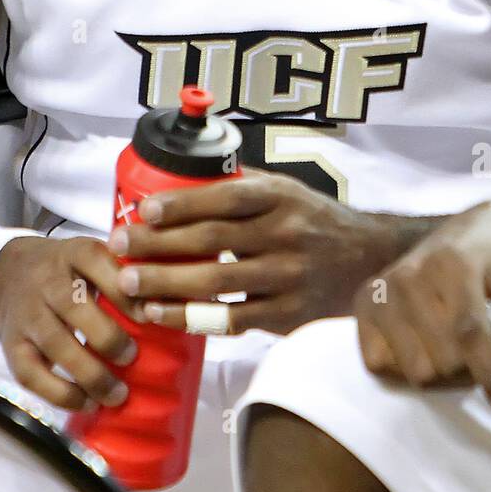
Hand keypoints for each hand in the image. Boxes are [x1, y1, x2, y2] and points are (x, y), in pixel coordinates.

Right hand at [0, 235, 146, 411]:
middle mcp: (47, 281)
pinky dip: (62, 395)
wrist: (8, 274)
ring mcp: (27, 314)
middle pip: (75, 308)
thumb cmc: (68, 271)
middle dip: (108, 338)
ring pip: (57, 345)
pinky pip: (32, 375)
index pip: (98, 263)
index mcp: (74, 253)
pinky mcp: (12, 345)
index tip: (148, 317)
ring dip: (91, 375)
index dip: (123, 292)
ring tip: (117, 394)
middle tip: (131, 358)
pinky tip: (87, 403)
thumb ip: (125, 274)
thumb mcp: (93, 257)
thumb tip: (169, 303)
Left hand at [108, 171, 386, 335]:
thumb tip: (186, 172)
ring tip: (128, 283)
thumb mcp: (288, 190)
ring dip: (167, 284)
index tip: (144, 208)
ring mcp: (288, 278)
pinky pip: (231, 320)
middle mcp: (286, 235)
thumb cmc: (317, 221)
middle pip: (213, 240)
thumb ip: (242, 184)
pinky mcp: (288, 316)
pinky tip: (160, 314)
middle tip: (118, 245)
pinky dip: (192, 318)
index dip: (183, 203)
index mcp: (281, 198)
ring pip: (217, 282)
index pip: (226, 197)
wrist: (372, 262)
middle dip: (159, 244)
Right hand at [354, 202, 490, 415]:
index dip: (490, 374)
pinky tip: (426, 347)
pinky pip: (380, 364)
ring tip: (459, 350)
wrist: (473, 229)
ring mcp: (382, 290)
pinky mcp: (365, 303)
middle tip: (488, 354)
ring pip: (414, 369)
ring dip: (443, 375)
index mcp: (453, 262)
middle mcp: (409, 275)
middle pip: (442, 360)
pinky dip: (407, 369)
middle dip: (472, 371)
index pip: (468, 332)